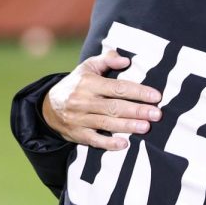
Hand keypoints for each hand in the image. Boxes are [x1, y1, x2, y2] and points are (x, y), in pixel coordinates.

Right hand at [42, 51, 162, 149]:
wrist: (48, 106)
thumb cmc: (76, 84)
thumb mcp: (87, 67)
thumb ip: (106, 60)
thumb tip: (126, 59)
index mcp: (88, 83)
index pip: (117, 87)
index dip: (137, 91)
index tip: (156, 96)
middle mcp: (83, 101)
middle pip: (114, 107)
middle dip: (137, 110)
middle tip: (157, 114)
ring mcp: (79, 119)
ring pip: (106, 124)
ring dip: (128, 126)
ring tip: (146, 127)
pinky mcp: (76, 134)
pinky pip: (94, 140)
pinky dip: (108, 144)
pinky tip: (124, 144)